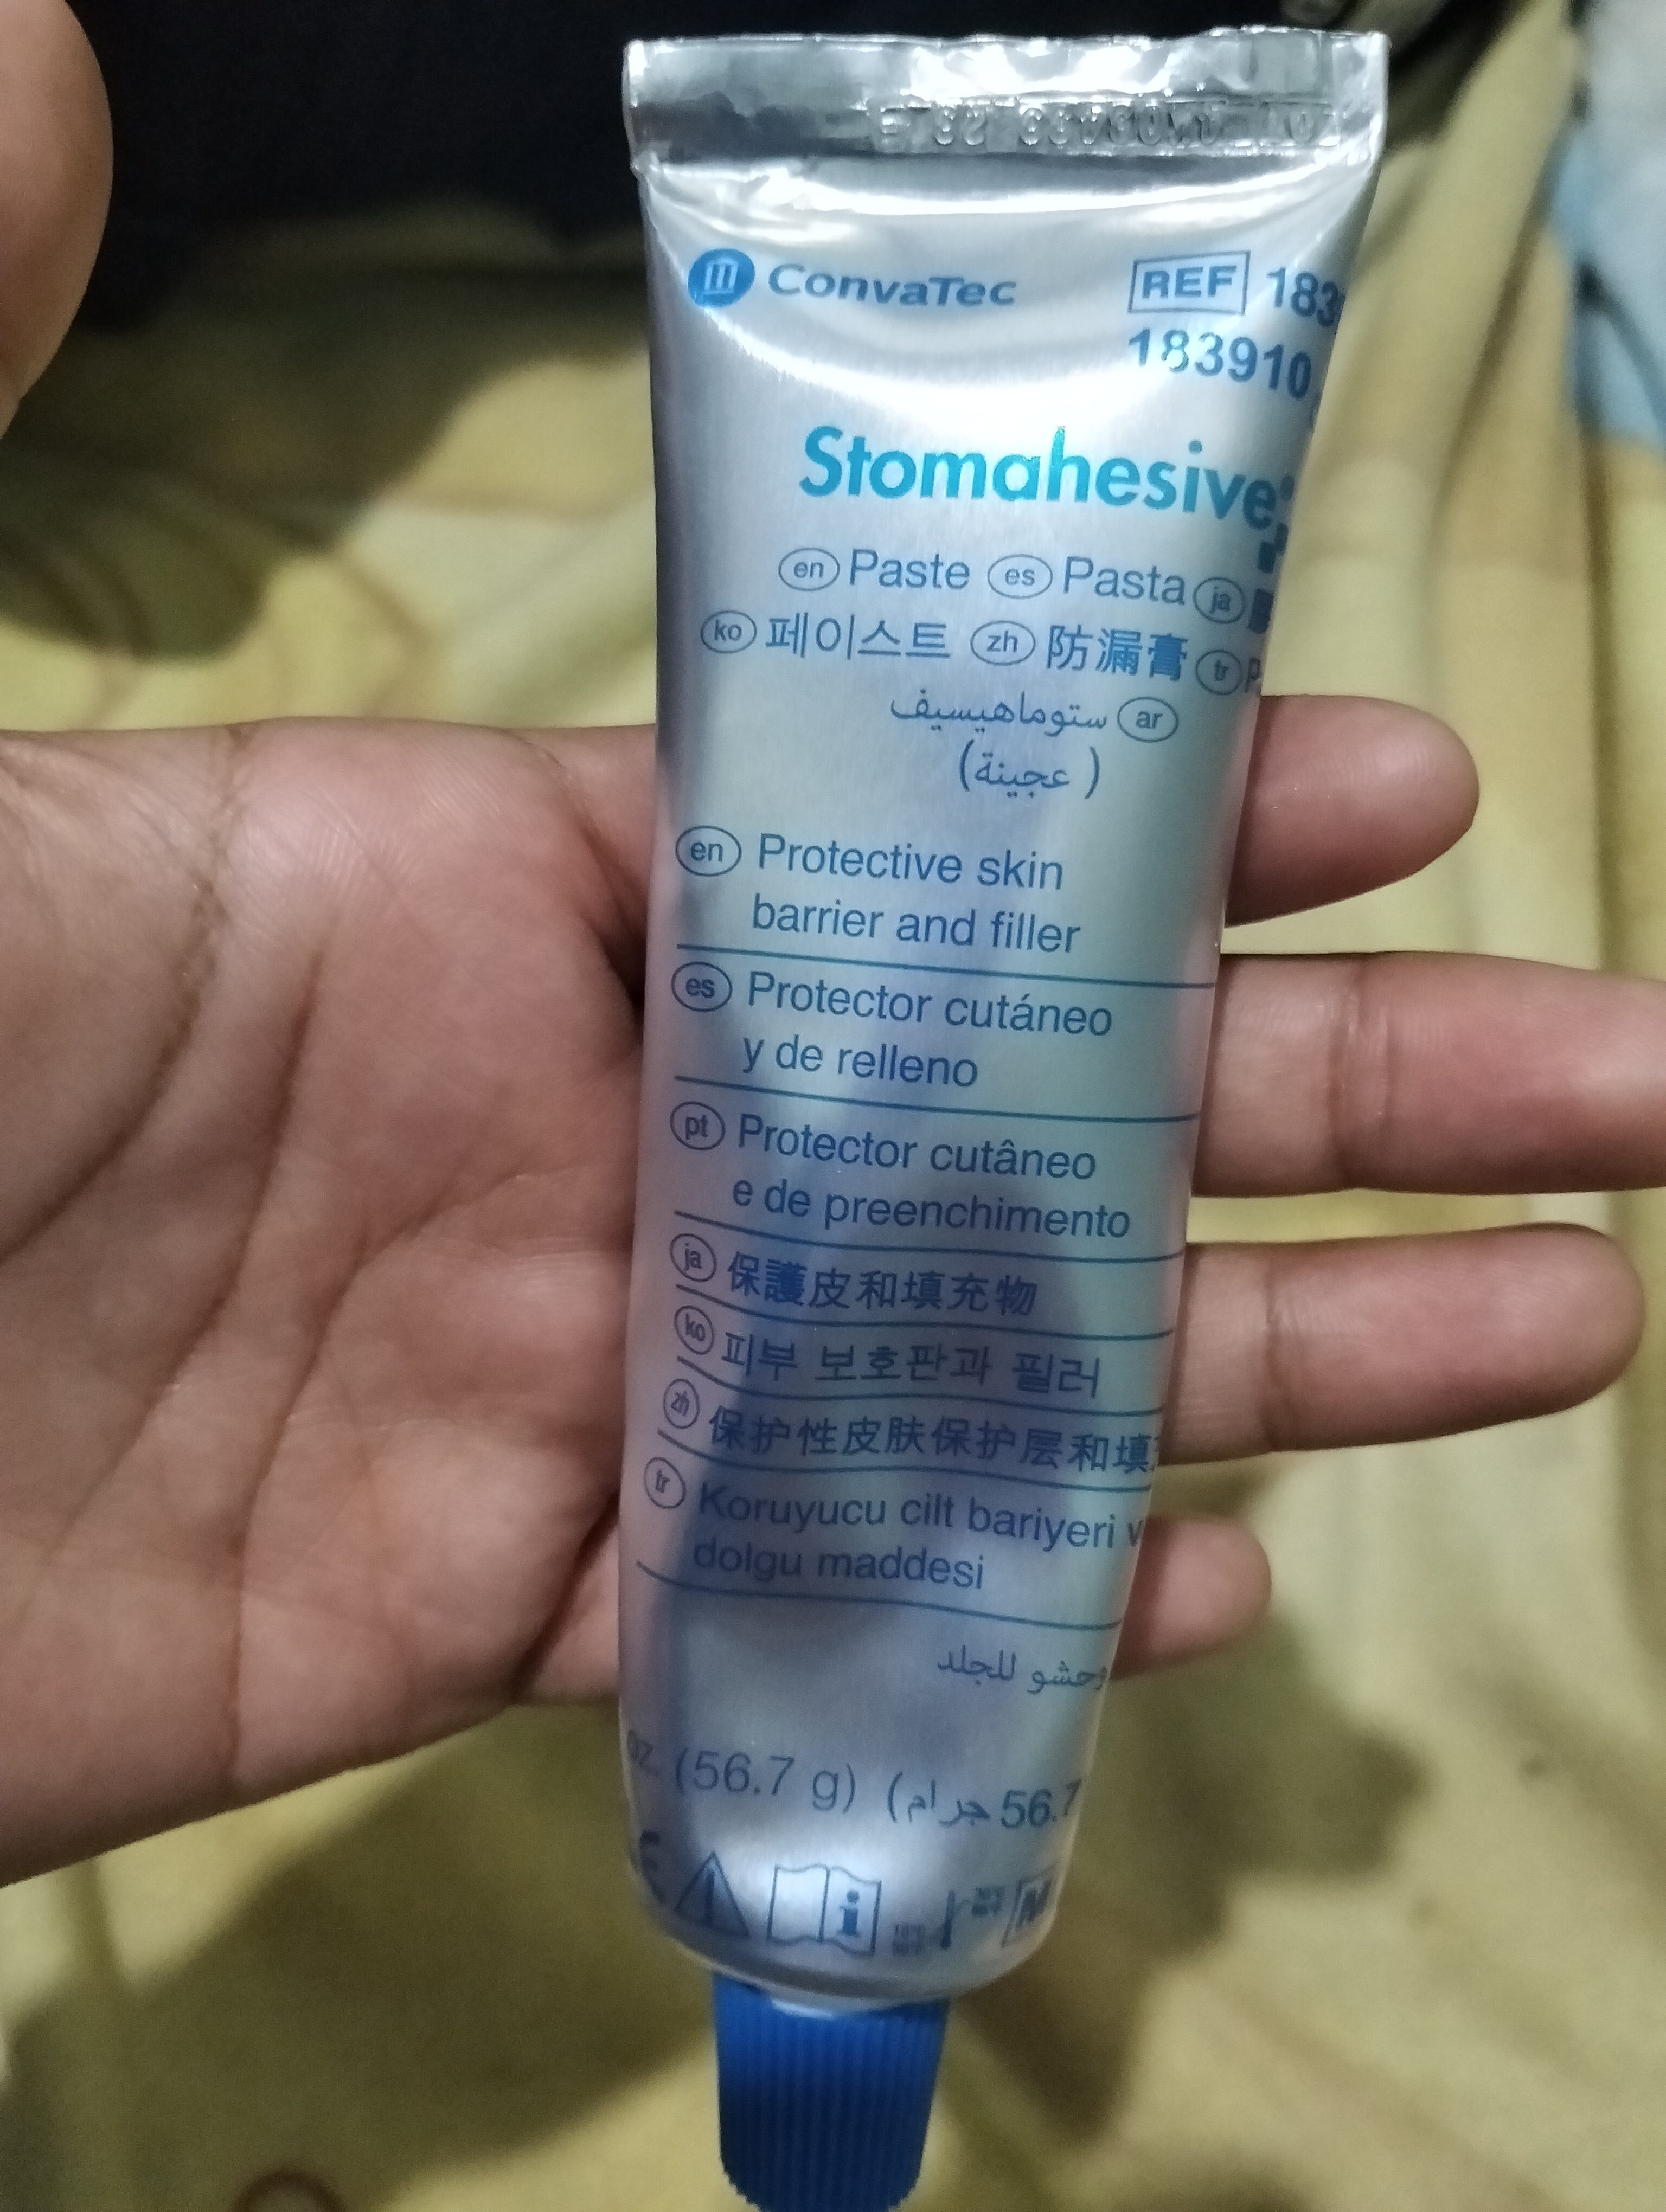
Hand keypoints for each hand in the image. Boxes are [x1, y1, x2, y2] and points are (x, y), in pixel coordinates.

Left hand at [0, 704, 1657, 1880]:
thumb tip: (24, 43)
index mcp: (487, 894)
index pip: (892, 834)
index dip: (1151, 810)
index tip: (1394, 788)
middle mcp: (575, 1128)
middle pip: (1024, 1105)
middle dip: (1333, 1085)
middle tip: (1612, 1083)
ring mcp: (559, 1379)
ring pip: (977, 1366)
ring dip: (1267, 1347)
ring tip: (1545, 1318)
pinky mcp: (493, 1609)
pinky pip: (801, 1601)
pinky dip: (1001, 1596)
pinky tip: (1210, 1562)